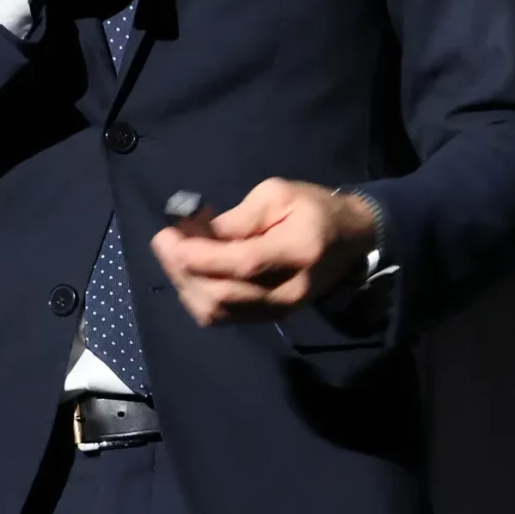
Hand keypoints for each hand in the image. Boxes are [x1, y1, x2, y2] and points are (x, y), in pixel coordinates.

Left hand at [149, 179, 379, 327]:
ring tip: (177, 255)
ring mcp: (280, 311)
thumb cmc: (313, 209)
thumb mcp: (278, 195)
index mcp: (299, 251)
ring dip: (186, 285)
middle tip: (164, 241)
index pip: (243, 264)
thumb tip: (196, 235)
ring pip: (217, 312)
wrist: (350, 241)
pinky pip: (222, 317)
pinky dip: (198, 295)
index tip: (168, 236)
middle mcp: (290, 291)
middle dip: (183, 270)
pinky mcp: (269, 318)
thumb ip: (238, 219)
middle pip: (223, 295)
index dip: (199, 256)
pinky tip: (193, 272)